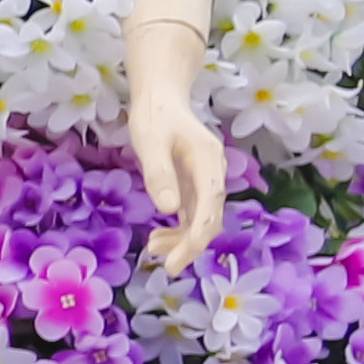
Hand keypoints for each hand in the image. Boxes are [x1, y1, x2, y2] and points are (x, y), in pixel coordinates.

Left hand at [127, 19, 228, 266]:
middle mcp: (214, 174)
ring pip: (201, 219)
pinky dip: (178, 228)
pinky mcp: (194, 184)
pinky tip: (159, 237)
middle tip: (166, 266)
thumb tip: (169, 209)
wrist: (161, 97)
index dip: (196, 237)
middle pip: (210, 218)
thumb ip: (160, 173)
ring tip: (153, 249)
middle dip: (190, 245)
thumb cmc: (155, 116)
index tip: (178, 259)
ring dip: (182, 239)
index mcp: (209, 162)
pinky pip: (192, 213)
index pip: (210, 207)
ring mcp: (205, 180)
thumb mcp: (150, 141)